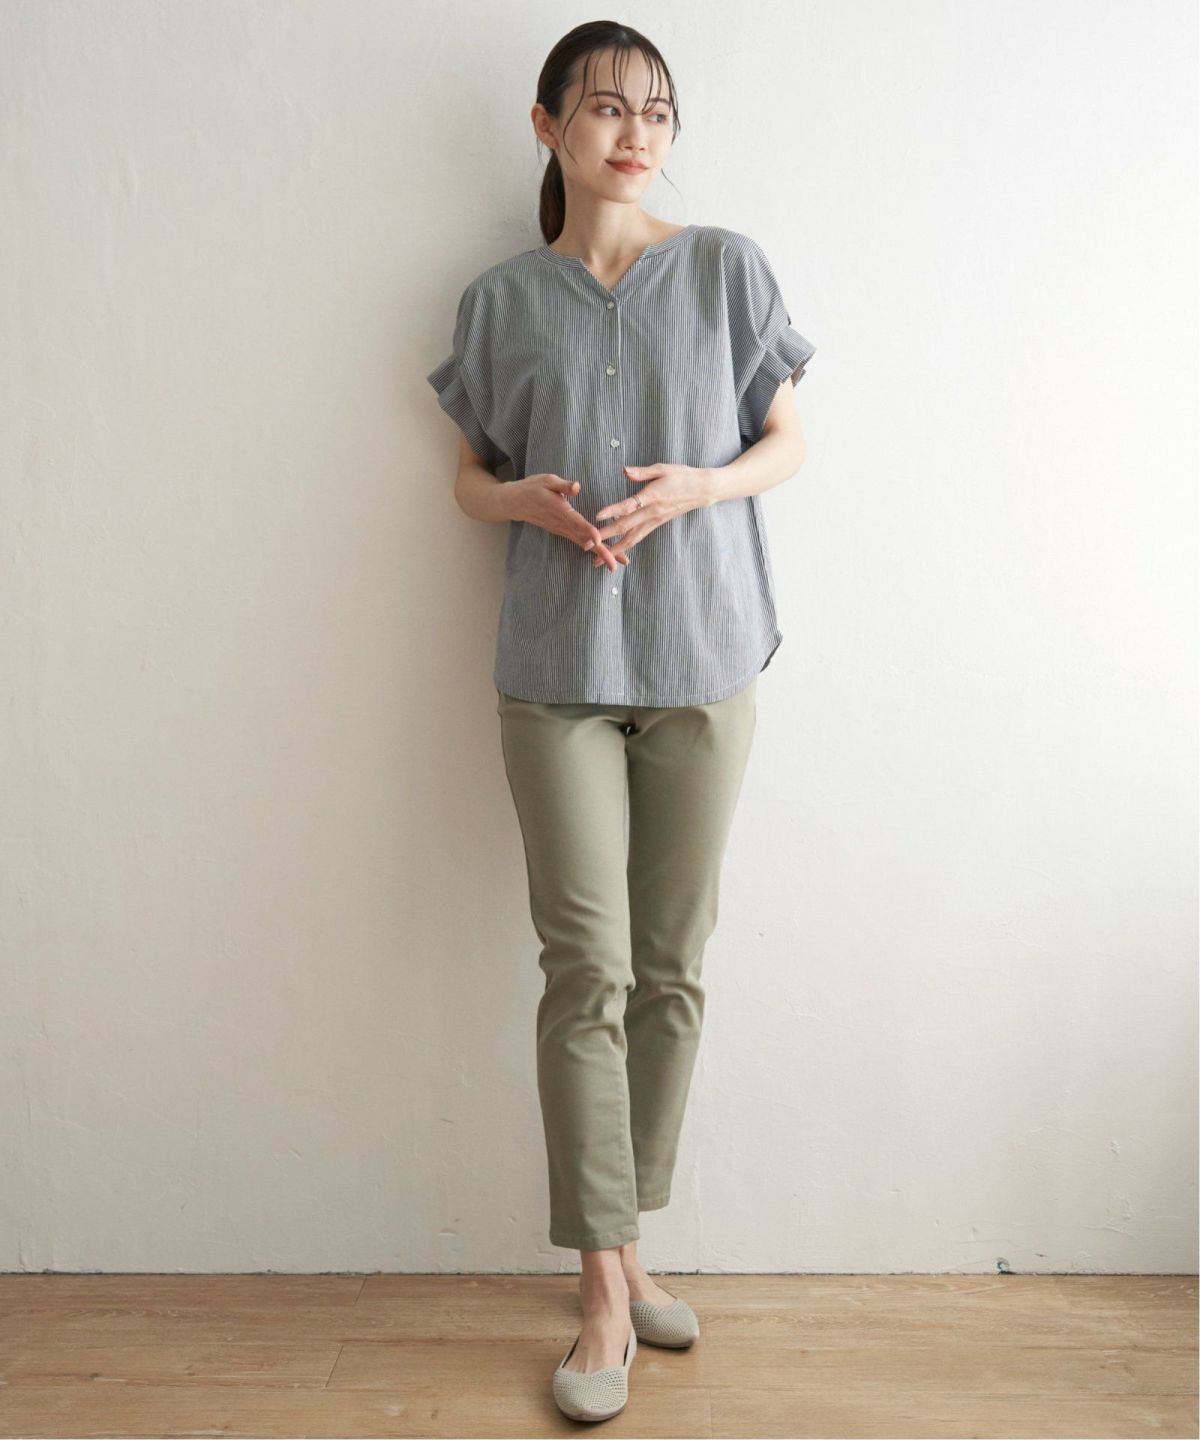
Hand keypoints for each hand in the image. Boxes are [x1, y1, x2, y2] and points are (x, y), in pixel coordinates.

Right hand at [506, 472, 626, 572]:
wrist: (515, 503)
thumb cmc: (532, 488)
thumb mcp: (547, 480)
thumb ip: (563, 485)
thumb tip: (577, 487)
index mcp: (559, 510)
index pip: (576, 522)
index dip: (587, 531)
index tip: (598, 540)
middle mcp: (562, 524)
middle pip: (584, 539)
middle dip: (600, 551)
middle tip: (616, 564)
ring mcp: (562, 530)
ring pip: (583, 543)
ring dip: (600, 554)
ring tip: (616, 563)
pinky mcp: (563, 531)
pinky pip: (579, 541)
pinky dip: (592, 550)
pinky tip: (604, 554)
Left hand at [589, 463, 713, 565]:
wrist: (701, 490)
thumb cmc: (681, 476)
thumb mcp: (663, 468)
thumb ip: (642, 472)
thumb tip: (624, 471)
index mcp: (652, 496)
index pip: (629, 505)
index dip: (613, 510)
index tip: (597, 516)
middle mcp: (652, 512)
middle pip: (626, 527)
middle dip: (606, 536)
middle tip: (588, 544)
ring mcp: (654, 521)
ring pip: (631, 539)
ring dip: (614, 549)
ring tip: (598, 559)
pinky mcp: (655, 525)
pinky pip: (638, 538)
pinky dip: (625, 547)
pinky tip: (614, 553)